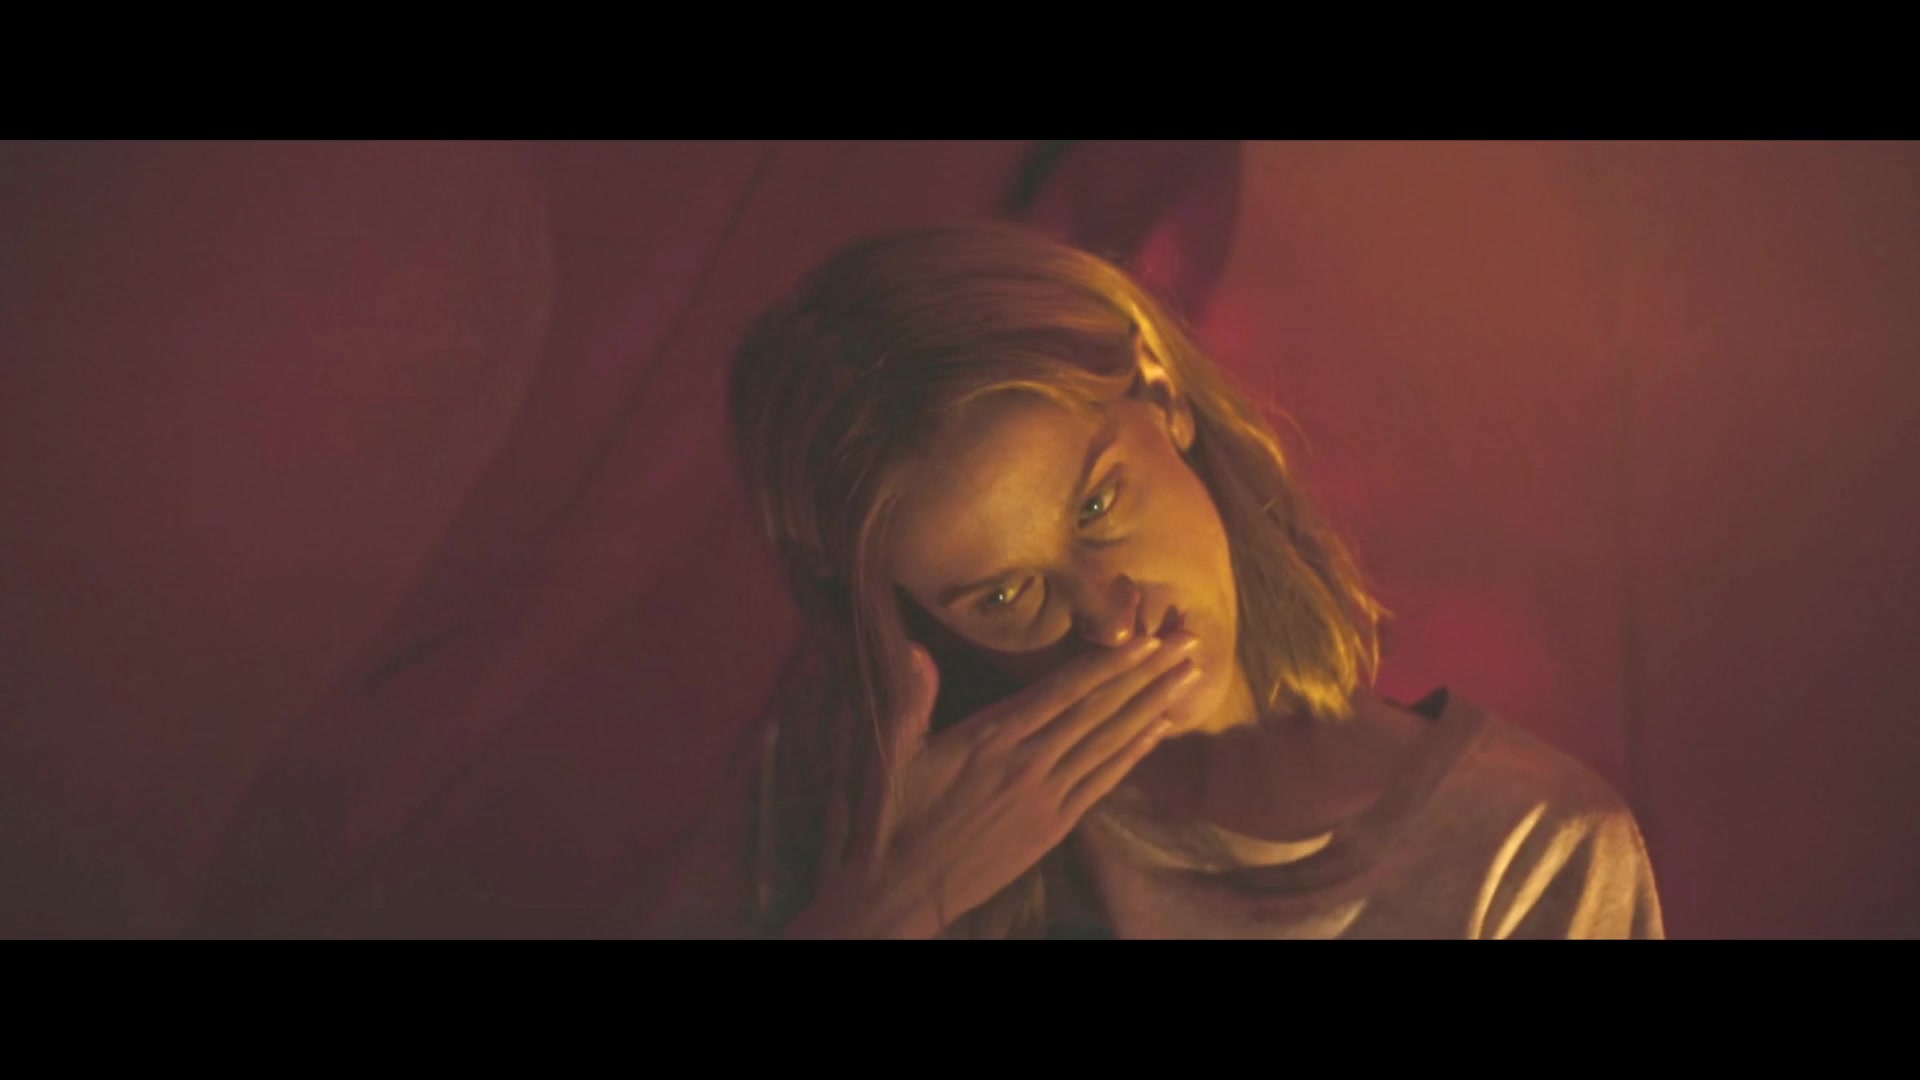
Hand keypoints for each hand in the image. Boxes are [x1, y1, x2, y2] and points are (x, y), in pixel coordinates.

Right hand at [789, 631, 1204, 937]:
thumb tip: (914, 646)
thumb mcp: (895, 752)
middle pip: (1100, 709)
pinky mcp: (1052, 827)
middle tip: (1188, 641)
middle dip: (1147, 673)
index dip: (1108, 662)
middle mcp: (1028, 763)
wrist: (905, 888)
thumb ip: (911, 696)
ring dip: (1152, 706)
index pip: (1063, 691)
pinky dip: (1133, 754)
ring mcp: (1045, 797)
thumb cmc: (894, 816)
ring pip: (1109, 742)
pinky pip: (1102, 783)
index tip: (1146, 636)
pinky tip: (1158, 731)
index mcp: (992, 737)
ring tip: (1186, 676)